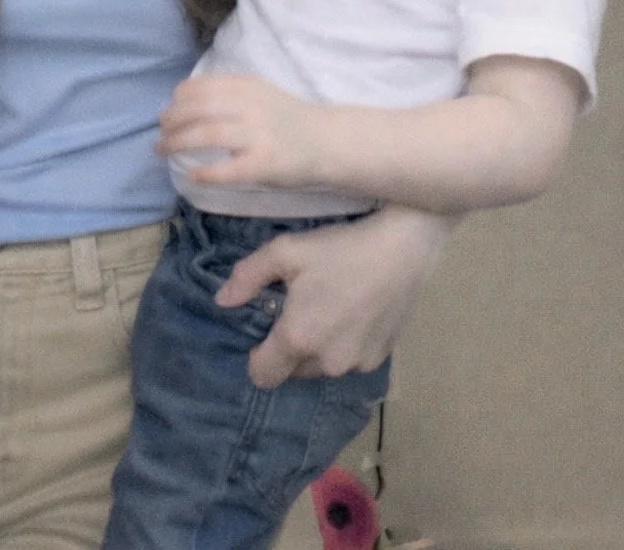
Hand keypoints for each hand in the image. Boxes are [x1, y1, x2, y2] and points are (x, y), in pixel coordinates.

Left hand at [158, 74, 324, 188]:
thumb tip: (184, 101)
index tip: (167, 110)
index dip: (178, 99)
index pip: (202, 87)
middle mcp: (251, 106)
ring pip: (207, 135)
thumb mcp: (260, 95)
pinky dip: (206, 172)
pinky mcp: (265, 164)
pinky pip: (228, 169)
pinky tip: (192, 175)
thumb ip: (229, 95)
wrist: (328, 142)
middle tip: (159, 134)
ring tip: (163, 151)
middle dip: (172, 121)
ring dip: (178, 143)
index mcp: (247, 87)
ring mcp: (258, 135)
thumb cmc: (288, 120)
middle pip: (198, 109)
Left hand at [216, 205, 456, 387]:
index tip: (262, 332)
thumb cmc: (338, 247)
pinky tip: (353, 312)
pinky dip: (345, 345)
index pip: (262, 376)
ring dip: (317, 348)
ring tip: (328, 309)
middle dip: (288, 349)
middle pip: (292, 372)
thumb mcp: (285, 251)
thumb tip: (222, 301)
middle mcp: (326, 362)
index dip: (256, 357)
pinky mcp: (380, 358)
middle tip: (298, 311)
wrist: (401, 249)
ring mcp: (357, 364)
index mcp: (298, 338)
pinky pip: (350, 360)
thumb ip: (248, 277)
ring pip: (322, 367)